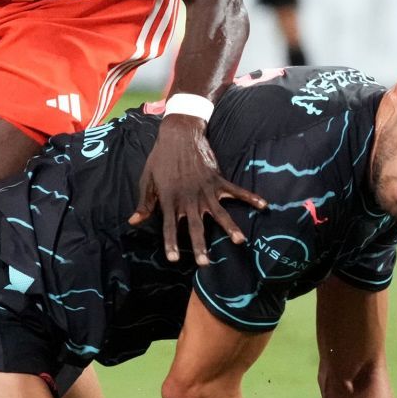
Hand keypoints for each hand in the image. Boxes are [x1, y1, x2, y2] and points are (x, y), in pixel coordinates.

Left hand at [129, 115, 265, 263]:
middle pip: (195, 226)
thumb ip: (144, 203)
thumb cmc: (160, 158)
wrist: (178, 134)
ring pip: (219, 213)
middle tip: (205, 263)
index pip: (169, 226)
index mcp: (169, 199)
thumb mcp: (147, 180)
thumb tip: (133, 222)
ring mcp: (204, 189)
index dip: (171, 243)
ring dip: (230, 228)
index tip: (174, 259)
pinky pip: (236, 190)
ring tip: (239, 241)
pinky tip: (263, 205)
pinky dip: (250, 197)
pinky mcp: (217, 179)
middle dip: (200, 245)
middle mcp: (188, 197)